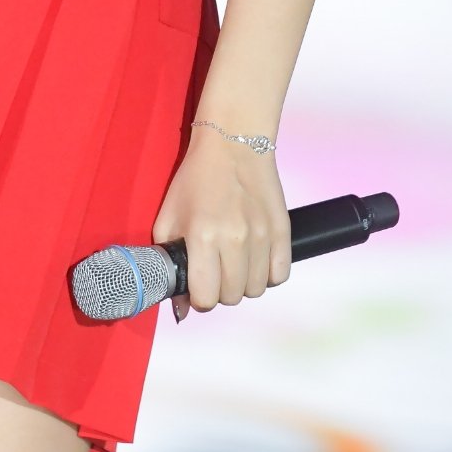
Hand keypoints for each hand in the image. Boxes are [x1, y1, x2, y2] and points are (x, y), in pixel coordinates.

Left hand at [151, 121, 291, 321]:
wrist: (233, 144)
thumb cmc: (195, 180)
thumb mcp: (168, 217)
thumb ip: (169, 261)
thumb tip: (182, 308)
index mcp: (202, 237)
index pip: (205, 299)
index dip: (199, 295)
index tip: (198, 281)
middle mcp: (234, 241)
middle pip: (231, 297)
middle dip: (220, 289)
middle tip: (216, 268)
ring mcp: (262, 236)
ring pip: (256, 290)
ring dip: (244, 282)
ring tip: (236, 261)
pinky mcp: (282, 230)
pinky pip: (280, 275)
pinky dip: (268, 274)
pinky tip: (256, 259)